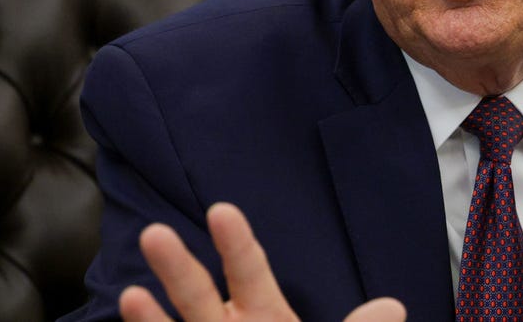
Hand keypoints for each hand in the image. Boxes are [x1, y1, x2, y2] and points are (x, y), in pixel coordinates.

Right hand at [118, 202, 405, 321]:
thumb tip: (392, 309)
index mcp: (265, 316)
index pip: (249, 272)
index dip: (237, 243)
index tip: (222, 211)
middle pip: (199, 295)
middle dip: (178, 267)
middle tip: (155, 234)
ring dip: (151, 313)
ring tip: (129, 292)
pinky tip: (133, 314)